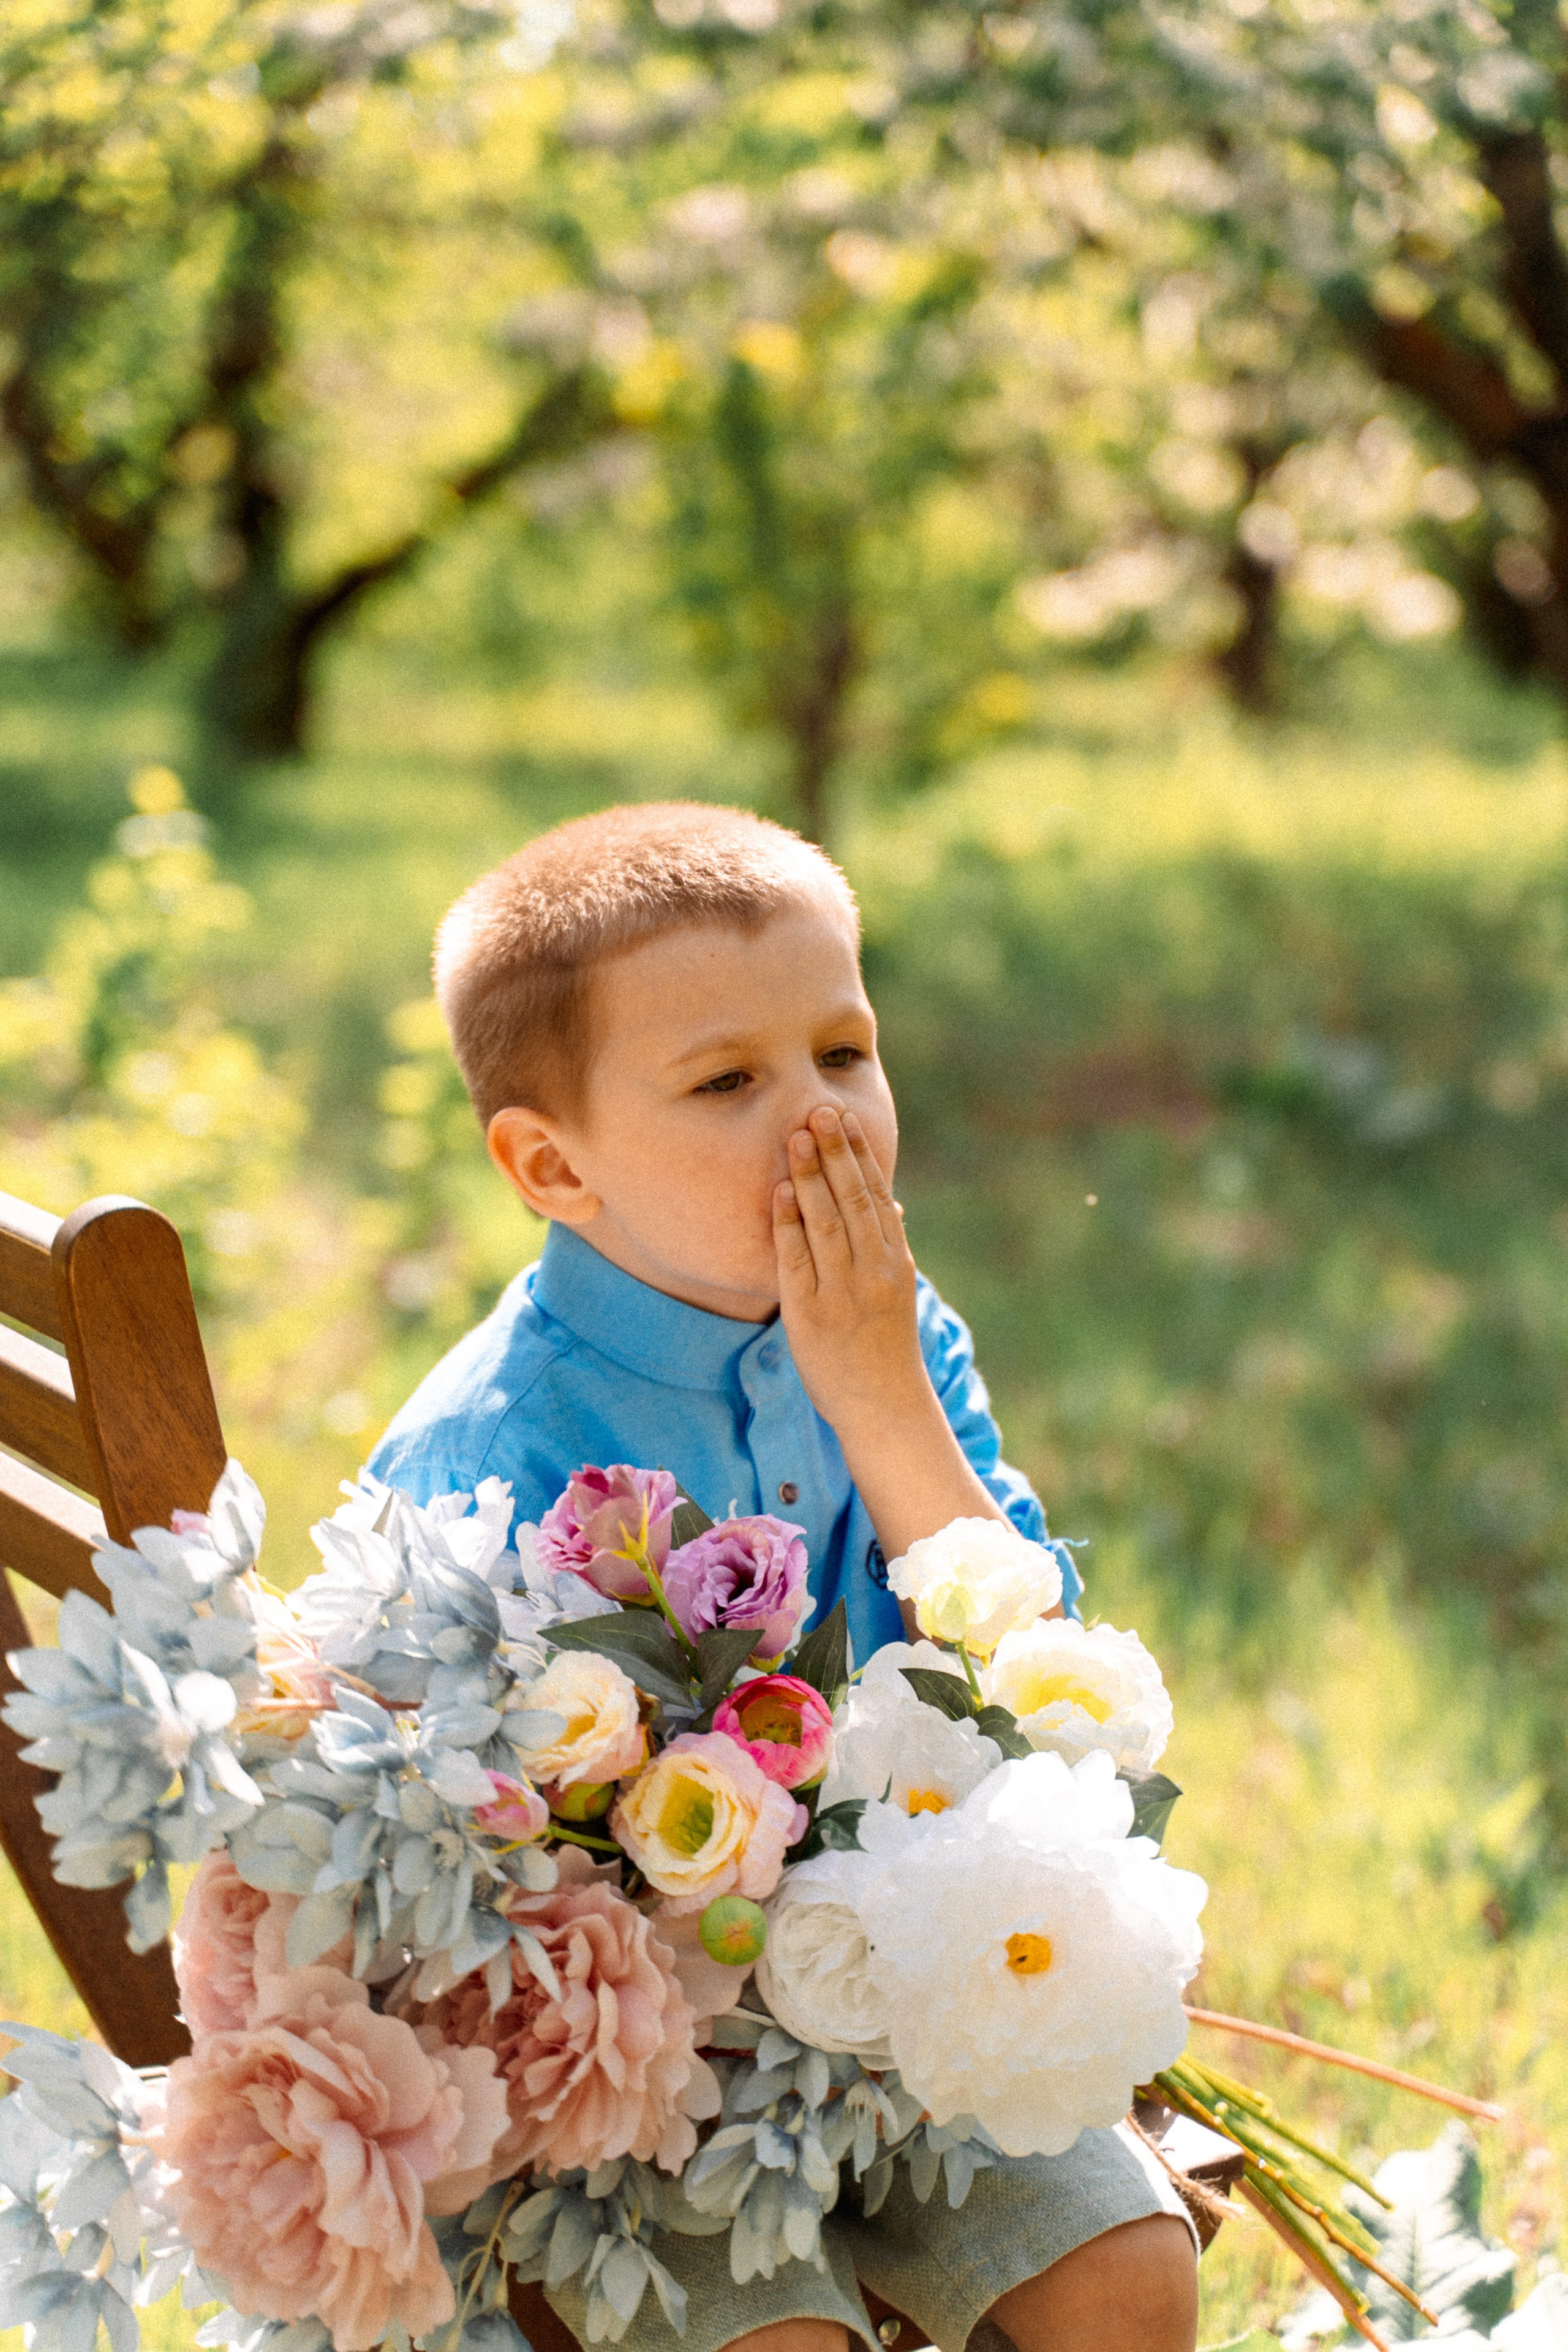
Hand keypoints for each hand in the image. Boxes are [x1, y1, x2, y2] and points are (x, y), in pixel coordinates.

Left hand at [772, 1106, 1005, 1563]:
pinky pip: (797, 1258)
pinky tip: (781, 1191)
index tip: (847, 1119)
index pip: (876, 1197)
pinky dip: (789, 1222)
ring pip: (826, 1221)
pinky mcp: (810, 1312)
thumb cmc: (886, 1348)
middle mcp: (872, 1270)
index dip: (860, 1156)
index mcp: (895, 1261)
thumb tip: (894, 1205)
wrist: (884, 1407)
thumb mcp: (898, 1291)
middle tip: (819, 1110)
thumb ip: (891, 1248)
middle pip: (852, 1199)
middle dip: (835, 1153)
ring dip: (810, 1175)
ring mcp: (841, 1290)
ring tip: (795, 1136)